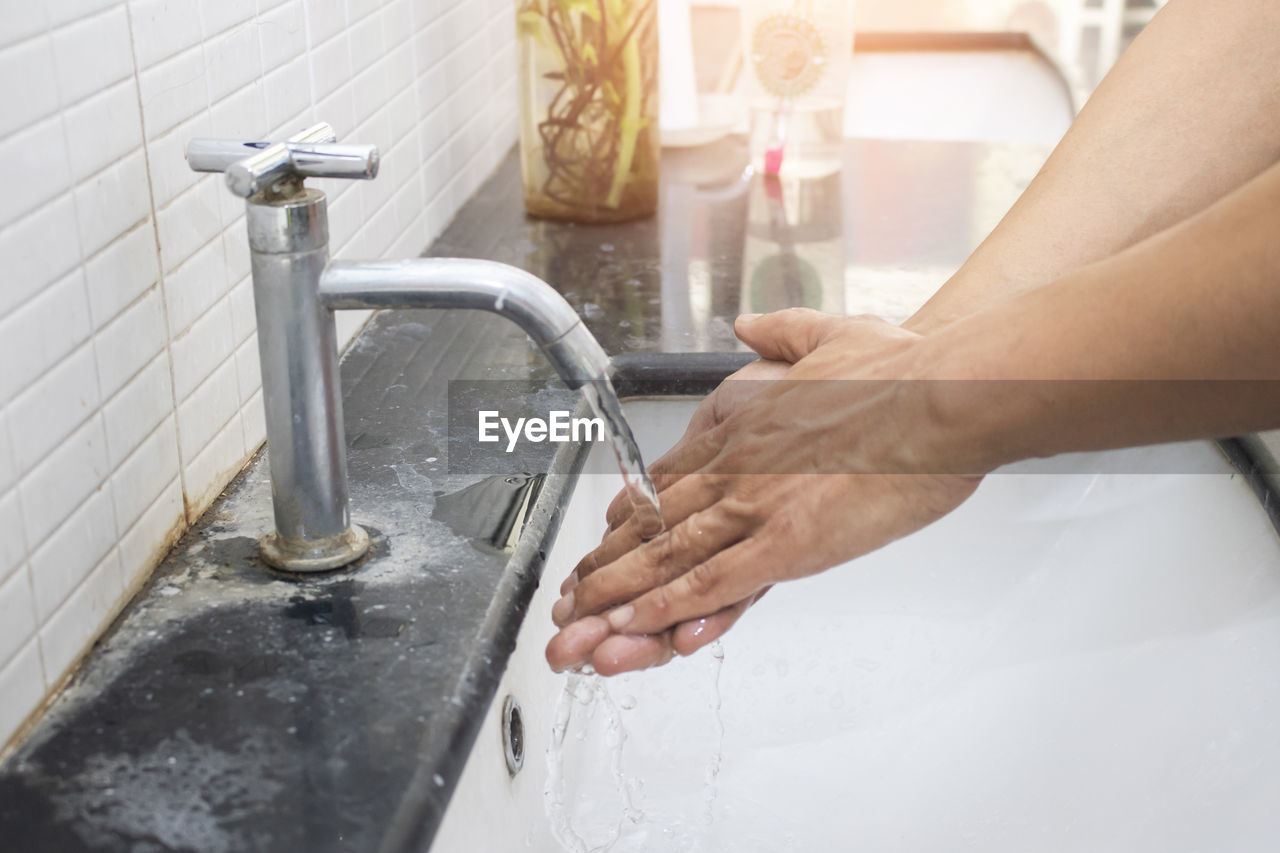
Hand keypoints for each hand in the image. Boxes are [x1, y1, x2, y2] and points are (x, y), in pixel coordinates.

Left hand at [547, 309, 983, 673]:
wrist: (942, 395)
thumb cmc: (900, 370)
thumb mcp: (826, 333)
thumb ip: (780, 332)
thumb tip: (748, 324)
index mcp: (741, 426)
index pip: (668, 482)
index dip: (629, 519)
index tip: (600, 541)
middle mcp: (735, 467)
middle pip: (653, 528)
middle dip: (603, 571)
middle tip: (564, 605)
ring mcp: (756, 506)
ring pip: (668, 560)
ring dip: (616, 598)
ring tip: (577, 629)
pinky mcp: (788, 543)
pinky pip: (714, 583)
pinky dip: (668, 607)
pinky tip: (635, 627)